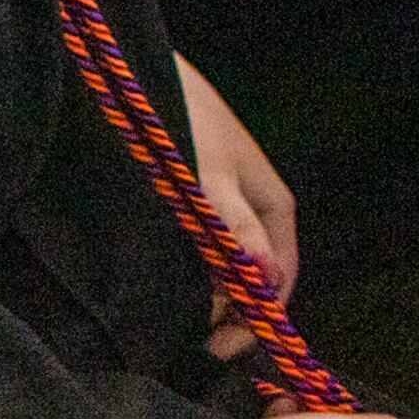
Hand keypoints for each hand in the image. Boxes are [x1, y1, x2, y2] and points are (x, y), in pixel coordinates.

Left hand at [178, 54, 296, 356]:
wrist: (137, 72)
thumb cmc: (182, 120)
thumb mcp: (208, 176)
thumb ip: (234, 226)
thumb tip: (263, 279)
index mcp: (274, 208)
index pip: (280, 279)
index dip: (256, 317)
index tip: (221, 347)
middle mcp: (255, 212)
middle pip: (254, 277)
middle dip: (234, 312)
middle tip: (200, 344)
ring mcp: (223, 208)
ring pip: (225, 266)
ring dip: (211, 296)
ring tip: (182, 323)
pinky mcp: (191, 202)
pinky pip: (200, 249)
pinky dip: (191, 273)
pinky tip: (169, 288)